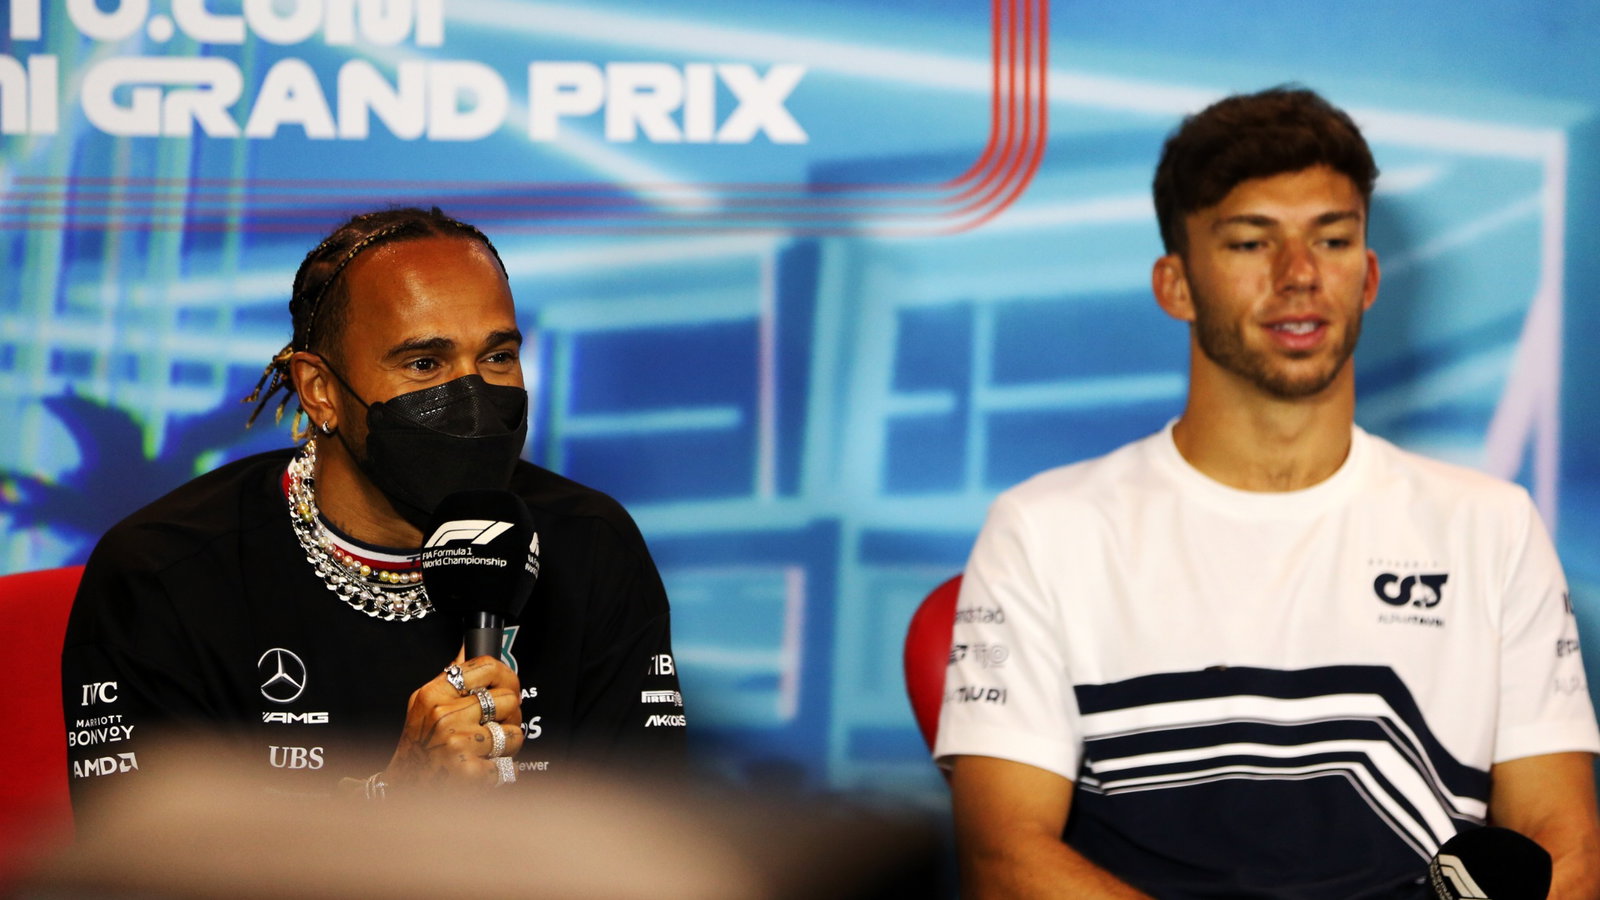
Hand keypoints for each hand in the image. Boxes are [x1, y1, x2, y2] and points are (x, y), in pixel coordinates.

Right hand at [382, 649, 523, 790]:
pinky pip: (510, 765)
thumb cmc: (418, 747)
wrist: (404, 789)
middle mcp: (444, 716)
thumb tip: (468, 645)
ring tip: (488, 750)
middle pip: (508, 699)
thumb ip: (452, 676)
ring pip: (514, 733)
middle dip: (510, 715)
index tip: (507, 687)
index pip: (486, 666)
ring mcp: (457, 744)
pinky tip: (485, 770)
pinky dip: (503, 772)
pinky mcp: (469, 772)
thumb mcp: (425, 704)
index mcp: (435, 694)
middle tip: (496, 726)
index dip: (506, 676)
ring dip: (507, 745)